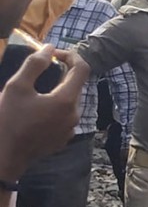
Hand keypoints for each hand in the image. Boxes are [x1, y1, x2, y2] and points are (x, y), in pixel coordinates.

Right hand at [0, 46, 88, 179]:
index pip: (82, 69)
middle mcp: (74, 115)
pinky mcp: (62, 139)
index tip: (53, 53)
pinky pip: (63, 117)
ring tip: (32, 93)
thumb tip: (49, 48)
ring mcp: (70, 129)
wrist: (4, 157)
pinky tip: (34, 111)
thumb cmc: (8, 120)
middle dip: (60, 74)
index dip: (70, 55)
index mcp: (67, 100)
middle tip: (38, 72)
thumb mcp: (17, 87)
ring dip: (55, 92)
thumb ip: (35, 64)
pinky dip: (53, 108)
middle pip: (74, 86)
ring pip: (68, 102)